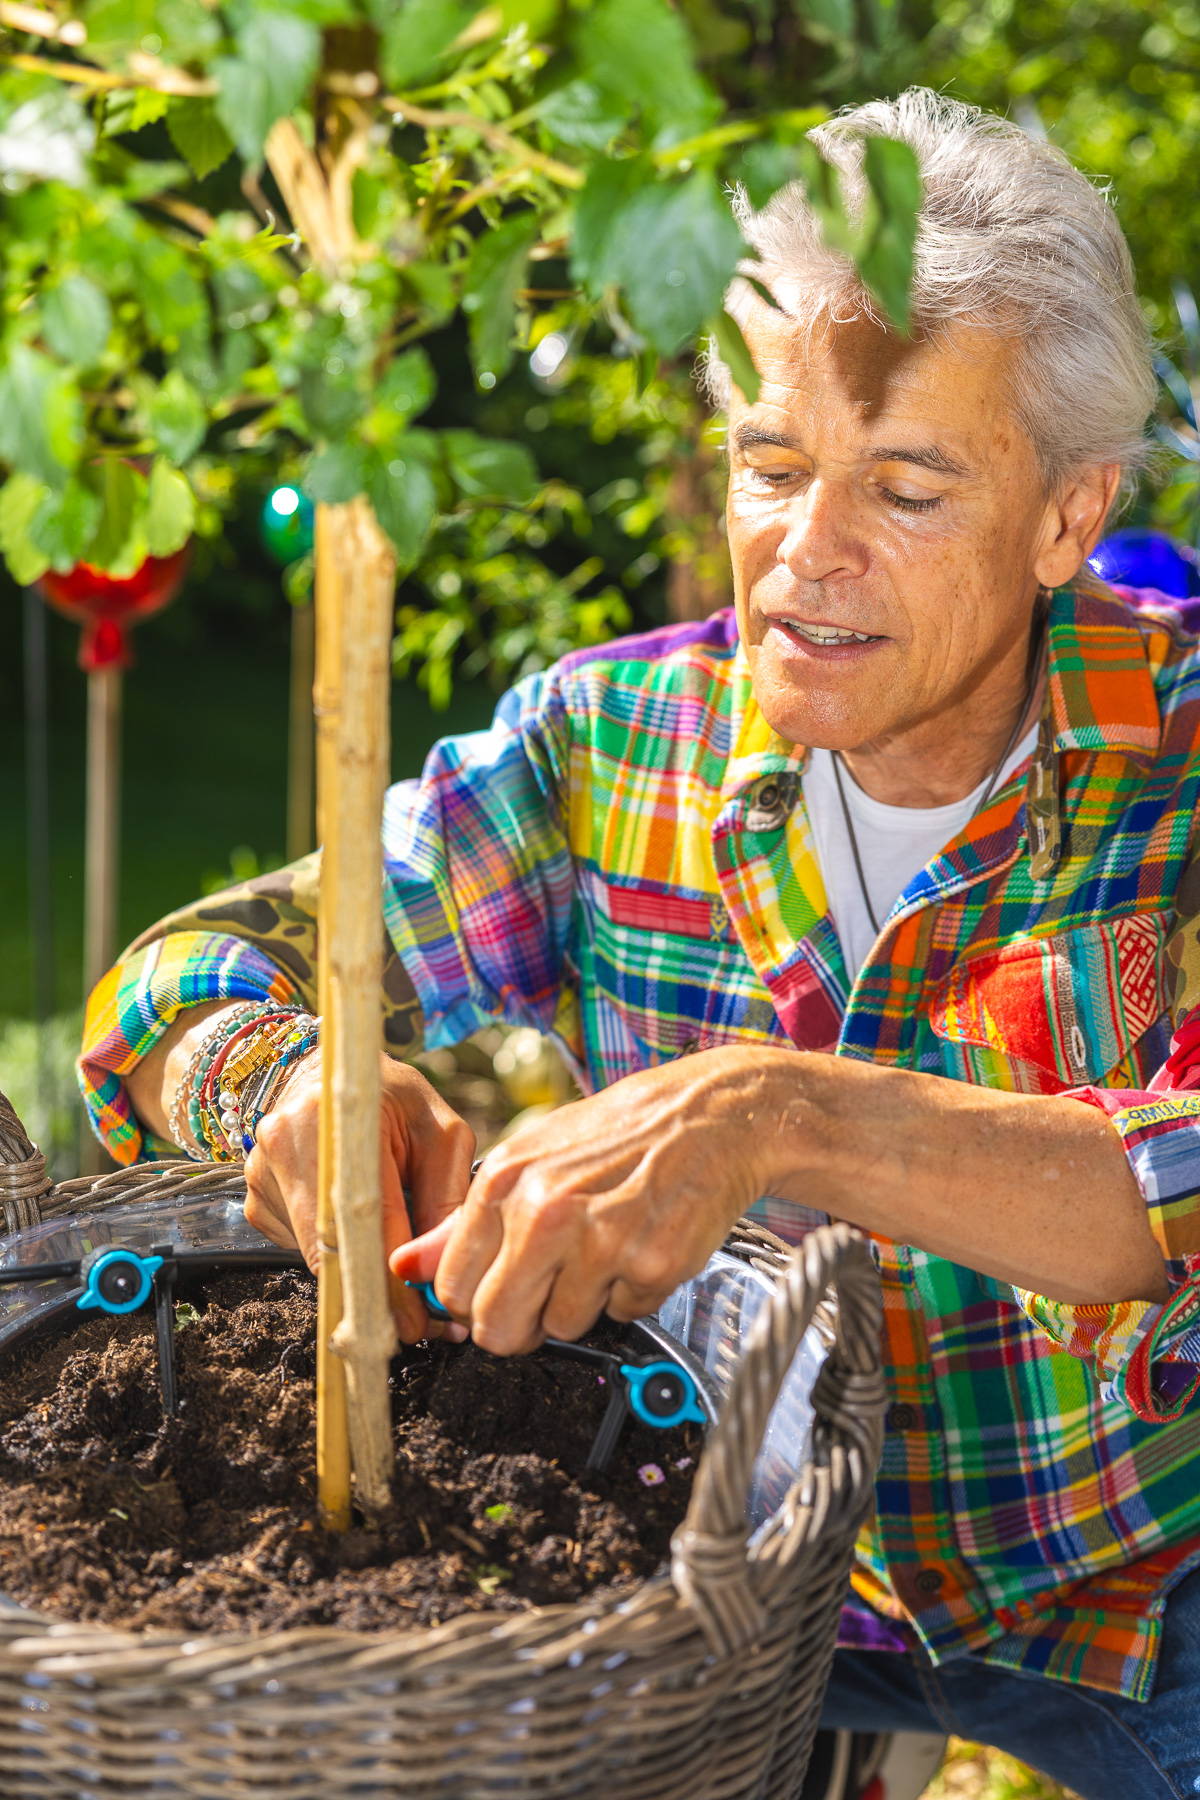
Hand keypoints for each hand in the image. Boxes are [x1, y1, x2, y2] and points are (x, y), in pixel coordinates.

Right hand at [244, 1047, 475, 1341]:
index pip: (361, 1219)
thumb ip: (447, 1194)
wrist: (326, 1074)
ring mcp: (260, 1176)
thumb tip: (439, 1268)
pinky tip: (356, 1227)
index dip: (387, 1280)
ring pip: (315, 1256)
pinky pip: (300, 1249)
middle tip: (416, 1321)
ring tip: (397, 1259)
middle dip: (375, 1294)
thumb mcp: (438, 1129)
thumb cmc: (390, 1099)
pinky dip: (336, 1254)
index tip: (415, 1321)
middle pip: (328, 1249)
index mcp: (331, 1120)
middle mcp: (283, 1146)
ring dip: (359, 1274)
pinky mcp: (256, 1201)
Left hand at [388, 1048, 781, 1353]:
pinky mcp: (649, 1266)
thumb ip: (463, 1222)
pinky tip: (640, 1246)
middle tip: (547, 1291)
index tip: (496, 1291)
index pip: (452, 1287)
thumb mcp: (530, 1159)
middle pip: (497, 1327)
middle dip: (518, 1324)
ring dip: (581, 1304)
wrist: (708, 1117)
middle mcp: (545, 1210)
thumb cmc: (616, 1137)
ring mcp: (599, 1242)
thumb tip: (404, 1266)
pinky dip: (630, 1295)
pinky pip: (621, 1316)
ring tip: (605, 1249)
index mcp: (504, 1180)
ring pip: (560, 1328)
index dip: (474, 1301)